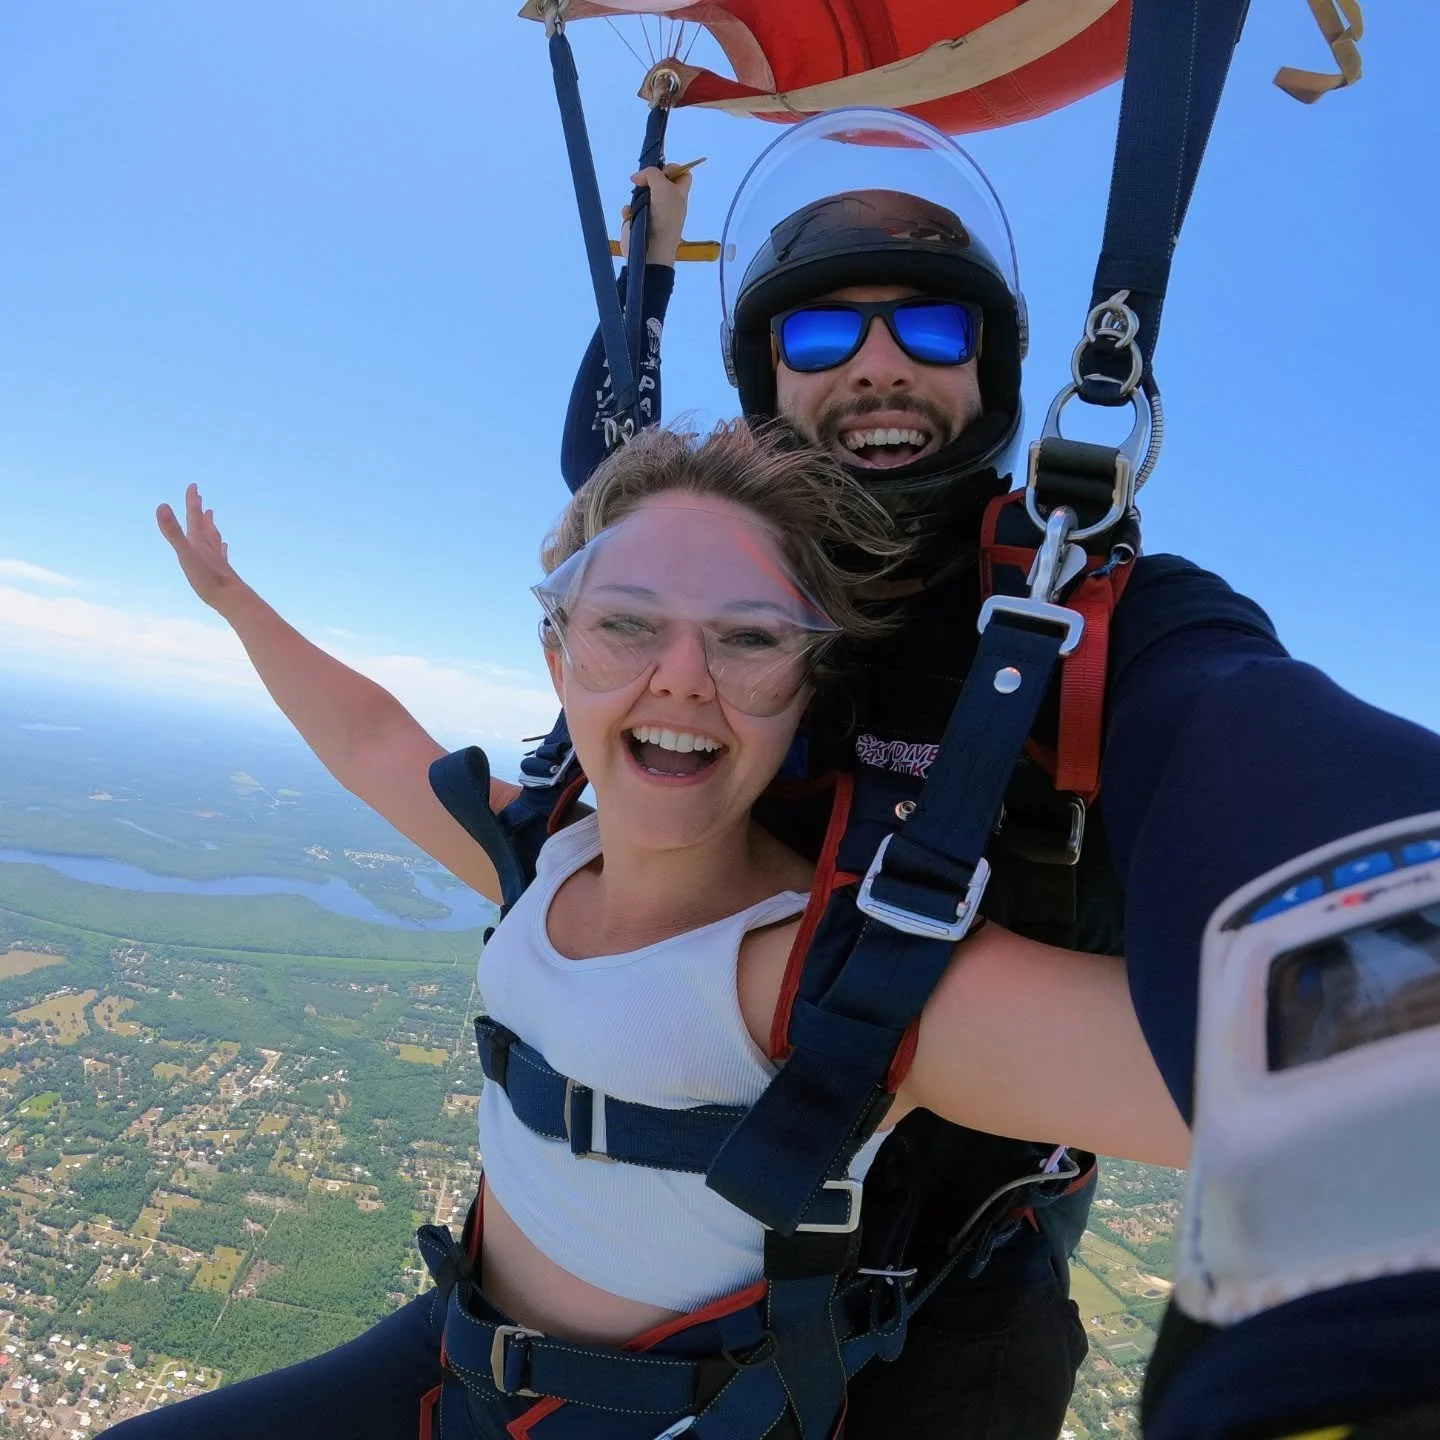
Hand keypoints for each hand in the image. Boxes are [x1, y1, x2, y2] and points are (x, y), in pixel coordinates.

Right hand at [157, 484, 245, 613]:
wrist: (233, 600)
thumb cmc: (208, 580)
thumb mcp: (185, 555)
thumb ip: (173, 532)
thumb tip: (162, 505)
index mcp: (199, 543)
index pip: (194, 517)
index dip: (192, 501)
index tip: (194, 485)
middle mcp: (210, 548)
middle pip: (204, 525)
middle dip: (200, 511)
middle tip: (200, 497)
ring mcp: (218, 560)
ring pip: (214, 538)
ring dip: (211, 526)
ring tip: (211, 517)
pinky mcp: (223, 573)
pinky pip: (222, 556)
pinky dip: (221, 548)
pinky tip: (225, 547)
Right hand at [620, 164, 693, 266]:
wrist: (651, 251)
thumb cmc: (663, 219)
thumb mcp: (663, 189)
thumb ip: (652, 174)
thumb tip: (636, 178)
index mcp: (679, 195)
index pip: (682, 175)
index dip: (673, 168)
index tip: (661, 172)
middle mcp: (668, 202)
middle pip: (658, 181)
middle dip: (648, 180)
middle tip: (643, 183)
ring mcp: (653, 212)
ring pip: (642, 193)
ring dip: (636, 194)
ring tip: (636, 202)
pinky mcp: (639, 221)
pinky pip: (631, 208)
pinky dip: (629, 210)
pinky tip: (630, 216)